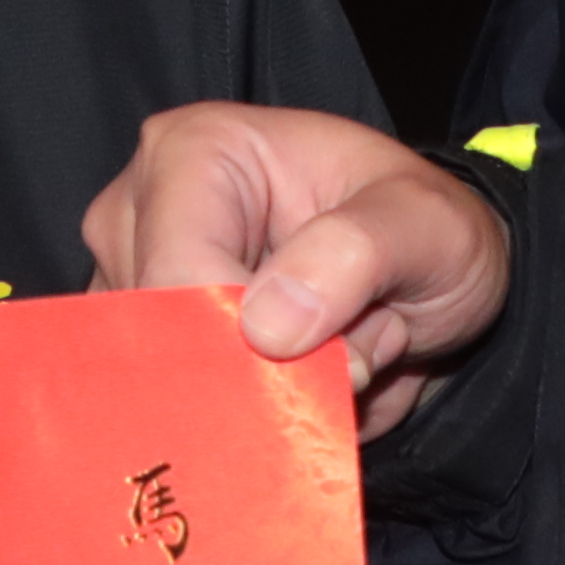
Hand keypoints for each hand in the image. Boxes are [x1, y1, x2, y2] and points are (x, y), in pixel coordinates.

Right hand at [86, 102, 510, 437]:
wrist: (429, 278)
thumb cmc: (422, 229)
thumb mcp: (426, 223)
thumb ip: (356, 253)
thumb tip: (267, 327)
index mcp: (194, 151)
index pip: (177, 275)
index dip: (252, 343)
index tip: (343, 362)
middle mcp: (141, 210)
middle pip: (167, 338)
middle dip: (270, 372)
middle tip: (356, 350)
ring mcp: (135, 280)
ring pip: (178, 385)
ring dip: (274, 394)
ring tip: (340, 348)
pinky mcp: (148, 342)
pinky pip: (184, 410)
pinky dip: (258, 413)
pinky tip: (310, 373)